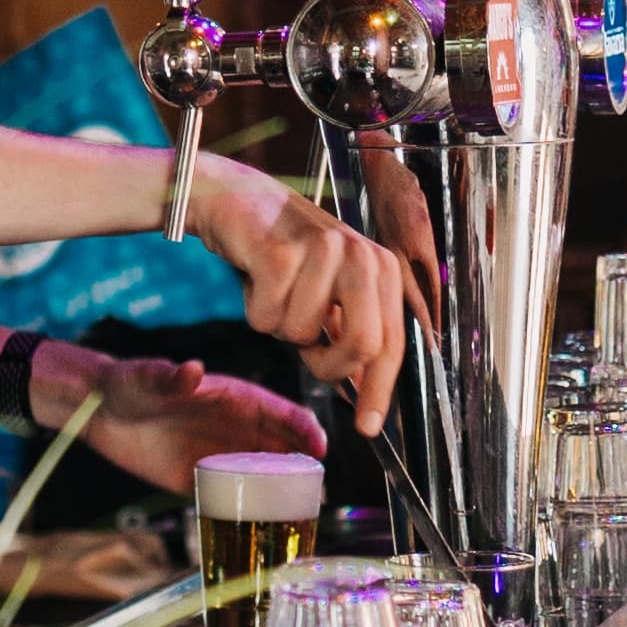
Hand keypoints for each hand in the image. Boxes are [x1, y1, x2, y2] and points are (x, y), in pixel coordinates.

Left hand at [34, 345, 324, 503]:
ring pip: (263, 476)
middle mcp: (234, 429)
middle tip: (316, 493)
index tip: (318, 449)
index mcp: (234, 398)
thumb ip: (170, 377)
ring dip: (282, 494)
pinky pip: (232, 498)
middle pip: (282, 449)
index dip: (304, 429)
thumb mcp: (148, 378)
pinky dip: (248, 512)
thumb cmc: (128, 384)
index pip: (282, 412)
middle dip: (303, 469)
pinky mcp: (197, 480)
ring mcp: (219, 455)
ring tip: (299, 517)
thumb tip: (194, 370)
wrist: (98, 412)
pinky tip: (260, 531)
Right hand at [185, 161, 407, 431]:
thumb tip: (362, 389)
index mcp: (382, 268)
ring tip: (277, 293)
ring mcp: (323, 250)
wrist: (235, 200)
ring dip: (281, 326)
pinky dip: (256, 311)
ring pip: (303, 334)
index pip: (391, 343)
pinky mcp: (281, 252)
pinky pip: (268, 318)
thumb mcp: (331, 290)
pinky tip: (256, 280)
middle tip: (307, 355)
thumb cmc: (285, 254)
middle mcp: (362, 255)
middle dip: (330, 366)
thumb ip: (351, 332)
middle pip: (362, 345)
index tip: (368, 426)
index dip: (379, 390)